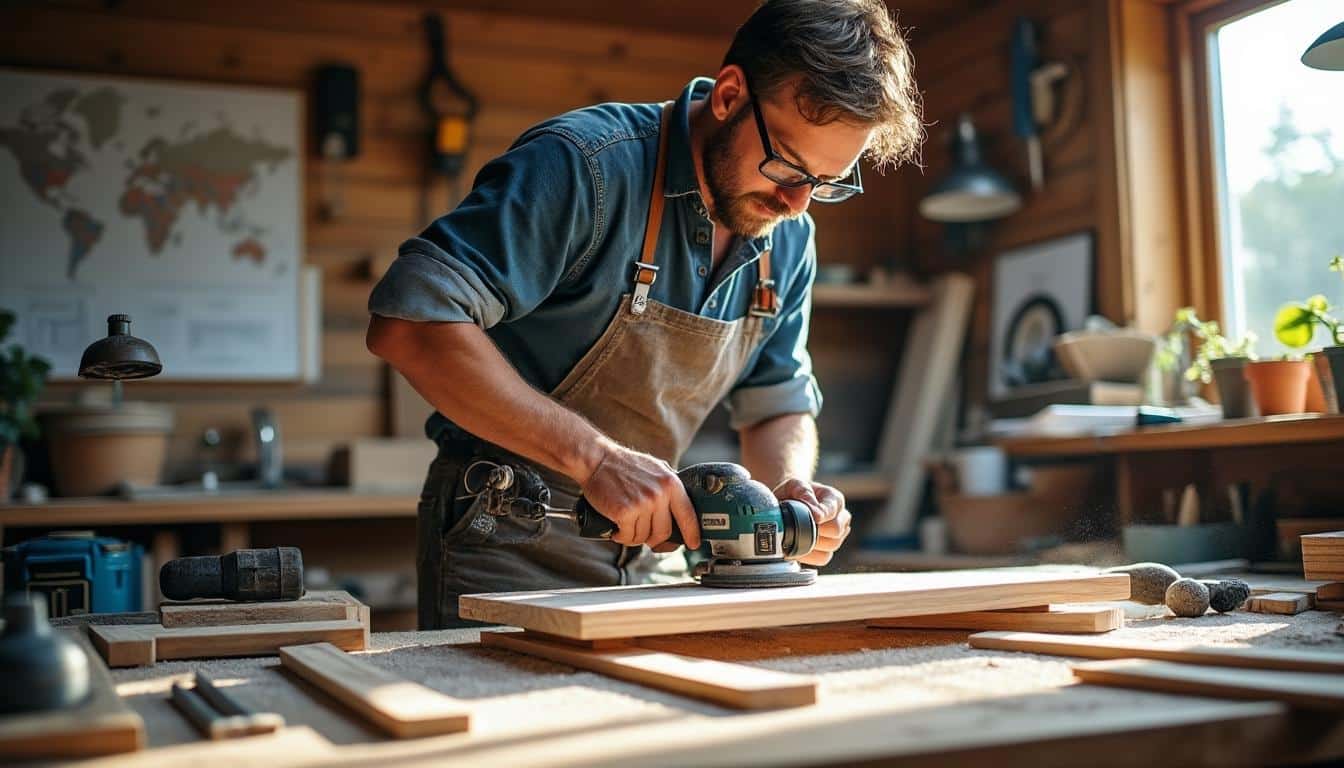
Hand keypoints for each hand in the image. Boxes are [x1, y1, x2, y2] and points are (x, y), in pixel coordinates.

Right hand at [578, 442, 700, 550]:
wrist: (598, 459)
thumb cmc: (624, 464)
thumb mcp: (656, 469)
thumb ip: (669, 486)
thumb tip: (680, 509)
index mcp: (670, 483)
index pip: (688, 515)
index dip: (692, 533)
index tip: (693, 544)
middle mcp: (659, 494)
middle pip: (664, 532)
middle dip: (654, 538)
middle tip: (645, 535)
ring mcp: (642, 504)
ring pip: (644, 536)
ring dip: (634, 536)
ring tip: (627, 526)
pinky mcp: (625, 512)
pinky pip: (628, 536)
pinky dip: (622, 536)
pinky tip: (617, 528)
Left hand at [773, 477, 849, 566]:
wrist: (784, 505)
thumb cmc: (792, 493)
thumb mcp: (794, 485)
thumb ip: (803, 491)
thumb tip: (815, 511)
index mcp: (834, 499)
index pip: (834, 510)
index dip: (824, 515)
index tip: (814, 517)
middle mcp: (840, 518)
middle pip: (837, 530)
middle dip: (817, 529)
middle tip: (799, 526)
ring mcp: (836, 536)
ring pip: (832, 545)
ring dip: (813, 542)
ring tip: (796, 535)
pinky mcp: (827, 550)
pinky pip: (823, 558)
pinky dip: (810, 555)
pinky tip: (798, 547)